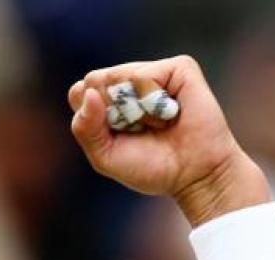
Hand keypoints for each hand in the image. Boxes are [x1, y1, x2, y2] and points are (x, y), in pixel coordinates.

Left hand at [67, 55, 270, 225]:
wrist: (195, 176)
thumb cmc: (151, 167)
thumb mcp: (105, 157)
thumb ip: (85, 129)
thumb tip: (88, 92)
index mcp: (108, 101)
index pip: (79, 92)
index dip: (90, 116)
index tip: (114, 136)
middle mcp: (129, 81)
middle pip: (95, 80)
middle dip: (110, 112)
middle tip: (137, 131)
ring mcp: (153, 72)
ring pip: (117, 76)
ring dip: (134, 110)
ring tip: (156, 124)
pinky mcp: (179, 68)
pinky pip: (146, 75)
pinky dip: (153, 101)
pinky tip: (170, 115)